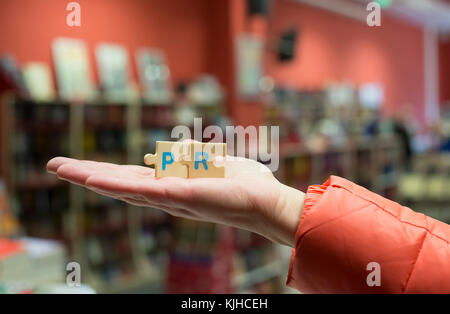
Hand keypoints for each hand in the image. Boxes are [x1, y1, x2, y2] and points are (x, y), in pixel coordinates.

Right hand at [47, 156, 304, 246]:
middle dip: (86, 174)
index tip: (80, 166)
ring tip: (63, 169)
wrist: (266, 202)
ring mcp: (171, 198)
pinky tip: (95, 179)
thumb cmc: (242, 184)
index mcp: (172, 186)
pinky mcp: (182, 196)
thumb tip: (171, 153)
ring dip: (92, 178)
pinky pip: (146, 190)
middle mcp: (165, 196)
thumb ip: (189, 158)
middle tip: (55, 165)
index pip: (131, 179)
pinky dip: (118, 186)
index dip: (105, 173)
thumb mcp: (212, 163)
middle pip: (119, 184)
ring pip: (125, 188)